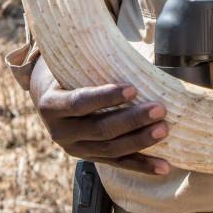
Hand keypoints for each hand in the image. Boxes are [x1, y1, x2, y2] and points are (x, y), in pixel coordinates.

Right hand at [31, 58, 169, 174]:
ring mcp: (75, 149)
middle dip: (132, 120)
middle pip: (100, 129)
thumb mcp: (70, 63)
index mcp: (52, 105)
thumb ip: (92, 60)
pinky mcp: (89, 158)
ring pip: (110, 149)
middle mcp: (60, 132)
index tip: (133, 87)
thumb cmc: (67, 72)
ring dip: (140, 141)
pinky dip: (142, 165)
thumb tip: (130, 45)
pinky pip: (117, 164)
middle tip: (160, 109)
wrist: (48, 96)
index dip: (106, 97)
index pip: (80, 103)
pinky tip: (163, 166)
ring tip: (164, 130)